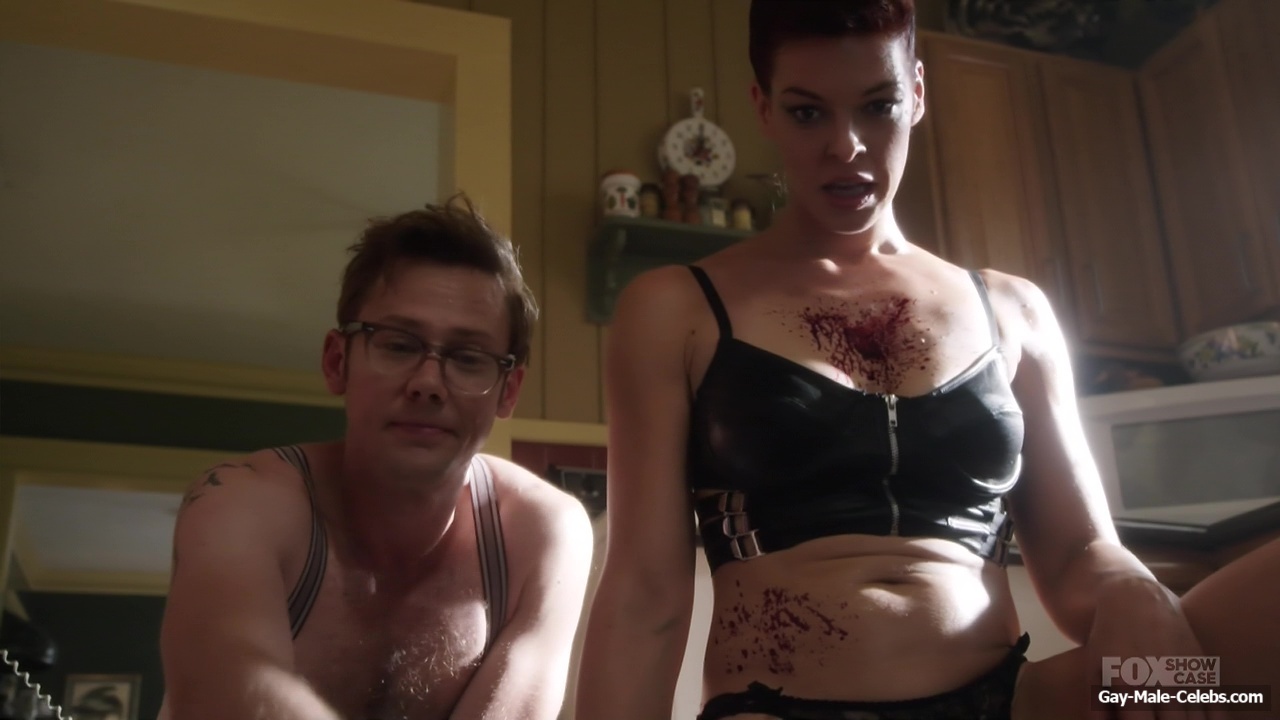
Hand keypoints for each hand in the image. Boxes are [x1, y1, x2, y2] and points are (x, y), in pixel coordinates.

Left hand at [1085, 578, 1224, 719]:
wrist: (1137, 597)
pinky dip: (1210, 718)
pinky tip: (1199, 719)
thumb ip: (1097, 703)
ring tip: (1170, 716)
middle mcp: (1162, 681)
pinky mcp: (1201, 667)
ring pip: (1195, 719)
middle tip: (1158, 719)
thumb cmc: (1109, 636)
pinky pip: (1214, 705)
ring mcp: (1186, 674)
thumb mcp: (1094, 666)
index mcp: (1131, 684)